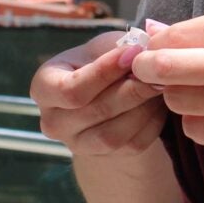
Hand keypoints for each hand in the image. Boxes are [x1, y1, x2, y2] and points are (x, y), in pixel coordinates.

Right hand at [31, 31, 166, 156]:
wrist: (109, 91)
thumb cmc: (103, 60)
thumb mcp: (104, 45)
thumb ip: (119, 47)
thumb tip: (143, 51)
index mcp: (44, 88)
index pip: (70, 90)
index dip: (104, 72)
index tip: (133, 53)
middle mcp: (53, 122)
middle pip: (95, 111)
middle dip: (131, 89)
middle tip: (156, 72)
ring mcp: (76, 144)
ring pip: (113, 135)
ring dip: (143, 108)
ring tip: (159, 85)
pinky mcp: (104, 157)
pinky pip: (132, 144)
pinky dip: (151, 122)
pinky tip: (159, 103)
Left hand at [130, 8, 203, 157]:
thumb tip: (160, 32)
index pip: (179, 33)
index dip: (155, 41)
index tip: (150, 46)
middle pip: (167, 68)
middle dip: (145, 68)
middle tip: (144, 69)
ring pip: (178, 102)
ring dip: (175, 96)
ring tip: (191, 89)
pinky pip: (198, 130)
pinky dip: (195, 122)